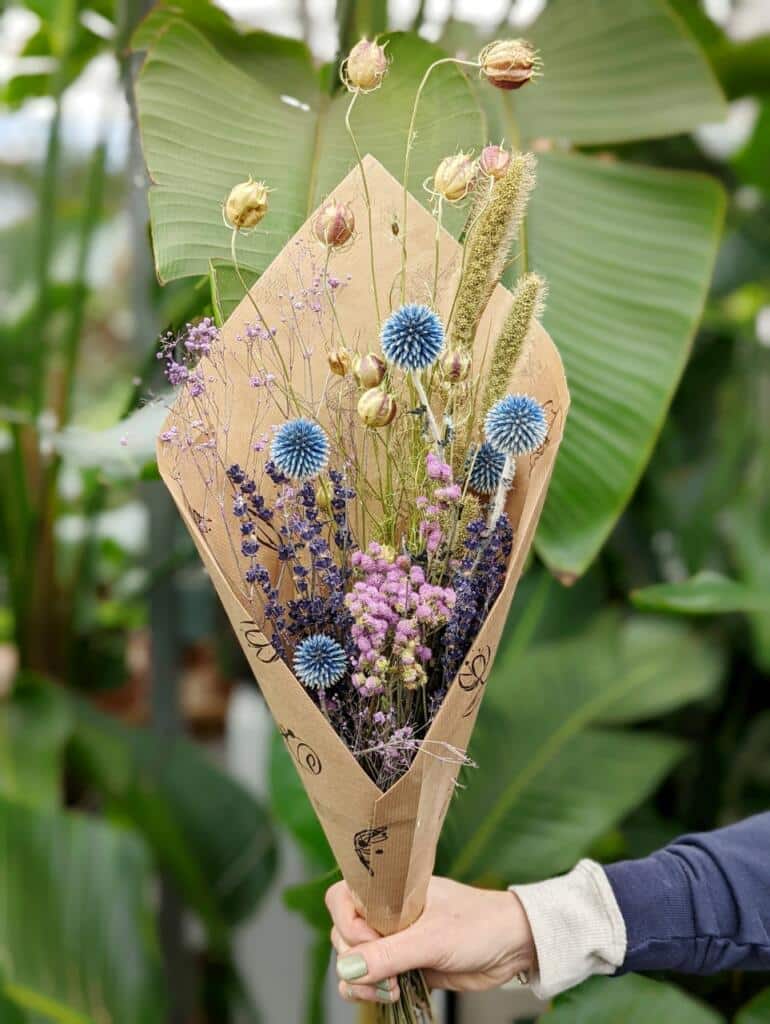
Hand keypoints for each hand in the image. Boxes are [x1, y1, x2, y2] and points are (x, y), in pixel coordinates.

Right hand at [325, 875, 536, 1004]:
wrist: (512, 946)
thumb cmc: (478, 925)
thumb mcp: (432, 938)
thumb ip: (388, 954)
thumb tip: (347, 967)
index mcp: (389, 889)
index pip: (342, 898)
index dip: (347, 923)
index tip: (368, 941)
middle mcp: (387, 913)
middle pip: (343, 935)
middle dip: (356, 961)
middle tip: (386, 974)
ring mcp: (394, 940)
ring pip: (353, 962)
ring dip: (362, 982)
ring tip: (391, 989)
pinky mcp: (404, 966)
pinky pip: (371, 981)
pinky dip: (372, 992)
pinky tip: (393, 994)